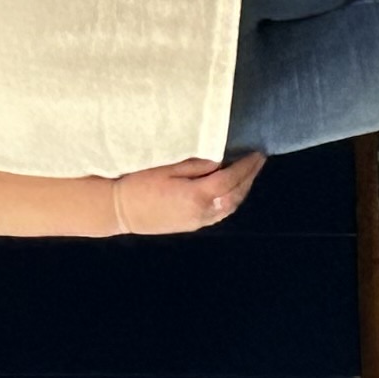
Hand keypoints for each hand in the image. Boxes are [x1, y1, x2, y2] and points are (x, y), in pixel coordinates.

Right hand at [110, 152, 265, 235]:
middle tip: (259, 160)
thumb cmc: (138, 184)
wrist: (120, 210)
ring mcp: (197, 221)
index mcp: (196, 196)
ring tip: (250, 172)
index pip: (229, 179)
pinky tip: (232, 190)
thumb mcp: (166, 168)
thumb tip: (219, 160)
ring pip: (229, 207)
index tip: (256, 152)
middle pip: (234, 195)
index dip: (245, 166)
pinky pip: (220, 213)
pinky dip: (231, 199)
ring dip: (243, 189)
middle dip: (249, 177)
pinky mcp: (191, 225)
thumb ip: (196, 165)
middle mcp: (202, 212)